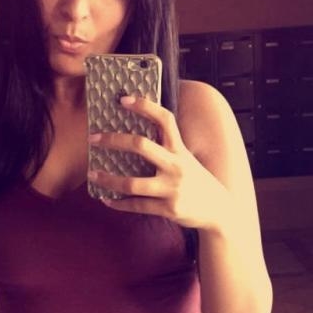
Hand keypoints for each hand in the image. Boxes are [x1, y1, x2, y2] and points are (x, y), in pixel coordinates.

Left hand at [87, 95, 228, 230]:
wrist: (220, 211)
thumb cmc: (197, 182)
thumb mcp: (187, 160)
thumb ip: (167, 149)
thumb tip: (135, 138)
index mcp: (181, 150)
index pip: (165, 119)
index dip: (144, 106)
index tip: (123, 100)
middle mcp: (176, 166)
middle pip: (140, 146)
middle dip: (113, 140)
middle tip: (93, 138)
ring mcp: (172, 189)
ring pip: (131, 183)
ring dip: (107, 179)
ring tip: (93, 174)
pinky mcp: (168, 209)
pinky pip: (136, 205)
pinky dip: (118, 203)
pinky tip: (107, 200)